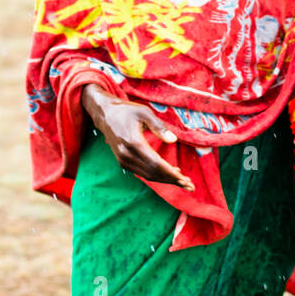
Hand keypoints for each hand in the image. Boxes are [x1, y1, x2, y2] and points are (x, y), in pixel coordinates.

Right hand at [80, 85, 194, 190]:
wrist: (105, 115)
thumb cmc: (126, 111)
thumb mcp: (144, 112)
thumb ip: (159, 126)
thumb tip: (173, 140)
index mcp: (133, 142)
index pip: (155, 164)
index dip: (171, 173)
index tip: (184, 179)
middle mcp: (127, 155)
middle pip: (153, 173)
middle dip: (172, 180)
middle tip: (189, 185)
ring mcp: (123, 160)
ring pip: (148, 175)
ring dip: (165, 179)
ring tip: (183, 181)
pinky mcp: (123, 161)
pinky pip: (142, 172)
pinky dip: (156, 175)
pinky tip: (169, 173)